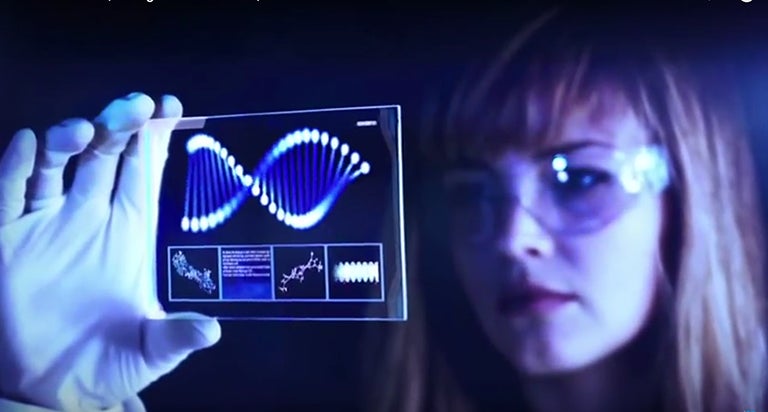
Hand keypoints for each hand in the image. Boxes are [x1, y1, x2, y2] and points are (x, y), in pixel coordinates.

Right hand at [0, 93, 221, 410]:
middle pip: (105, 154)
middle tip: (137, 106)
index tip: (172, 107)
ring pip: (55, 163)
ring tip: (87, 130)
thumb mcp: (151, 351)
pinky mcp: (8, 239)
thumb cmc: (110, 362)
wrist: (57, 388)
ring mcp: (47, 223)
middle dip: (119, 125)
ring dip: (70, 138)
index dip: (155, 137)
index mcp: (130, 229)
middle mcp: (90, 215)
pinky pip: (9, 194)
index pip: (144, 170)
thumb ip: (177, 335)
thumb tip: (211, 331)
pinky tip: (27, 144)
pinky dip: (14, 167)